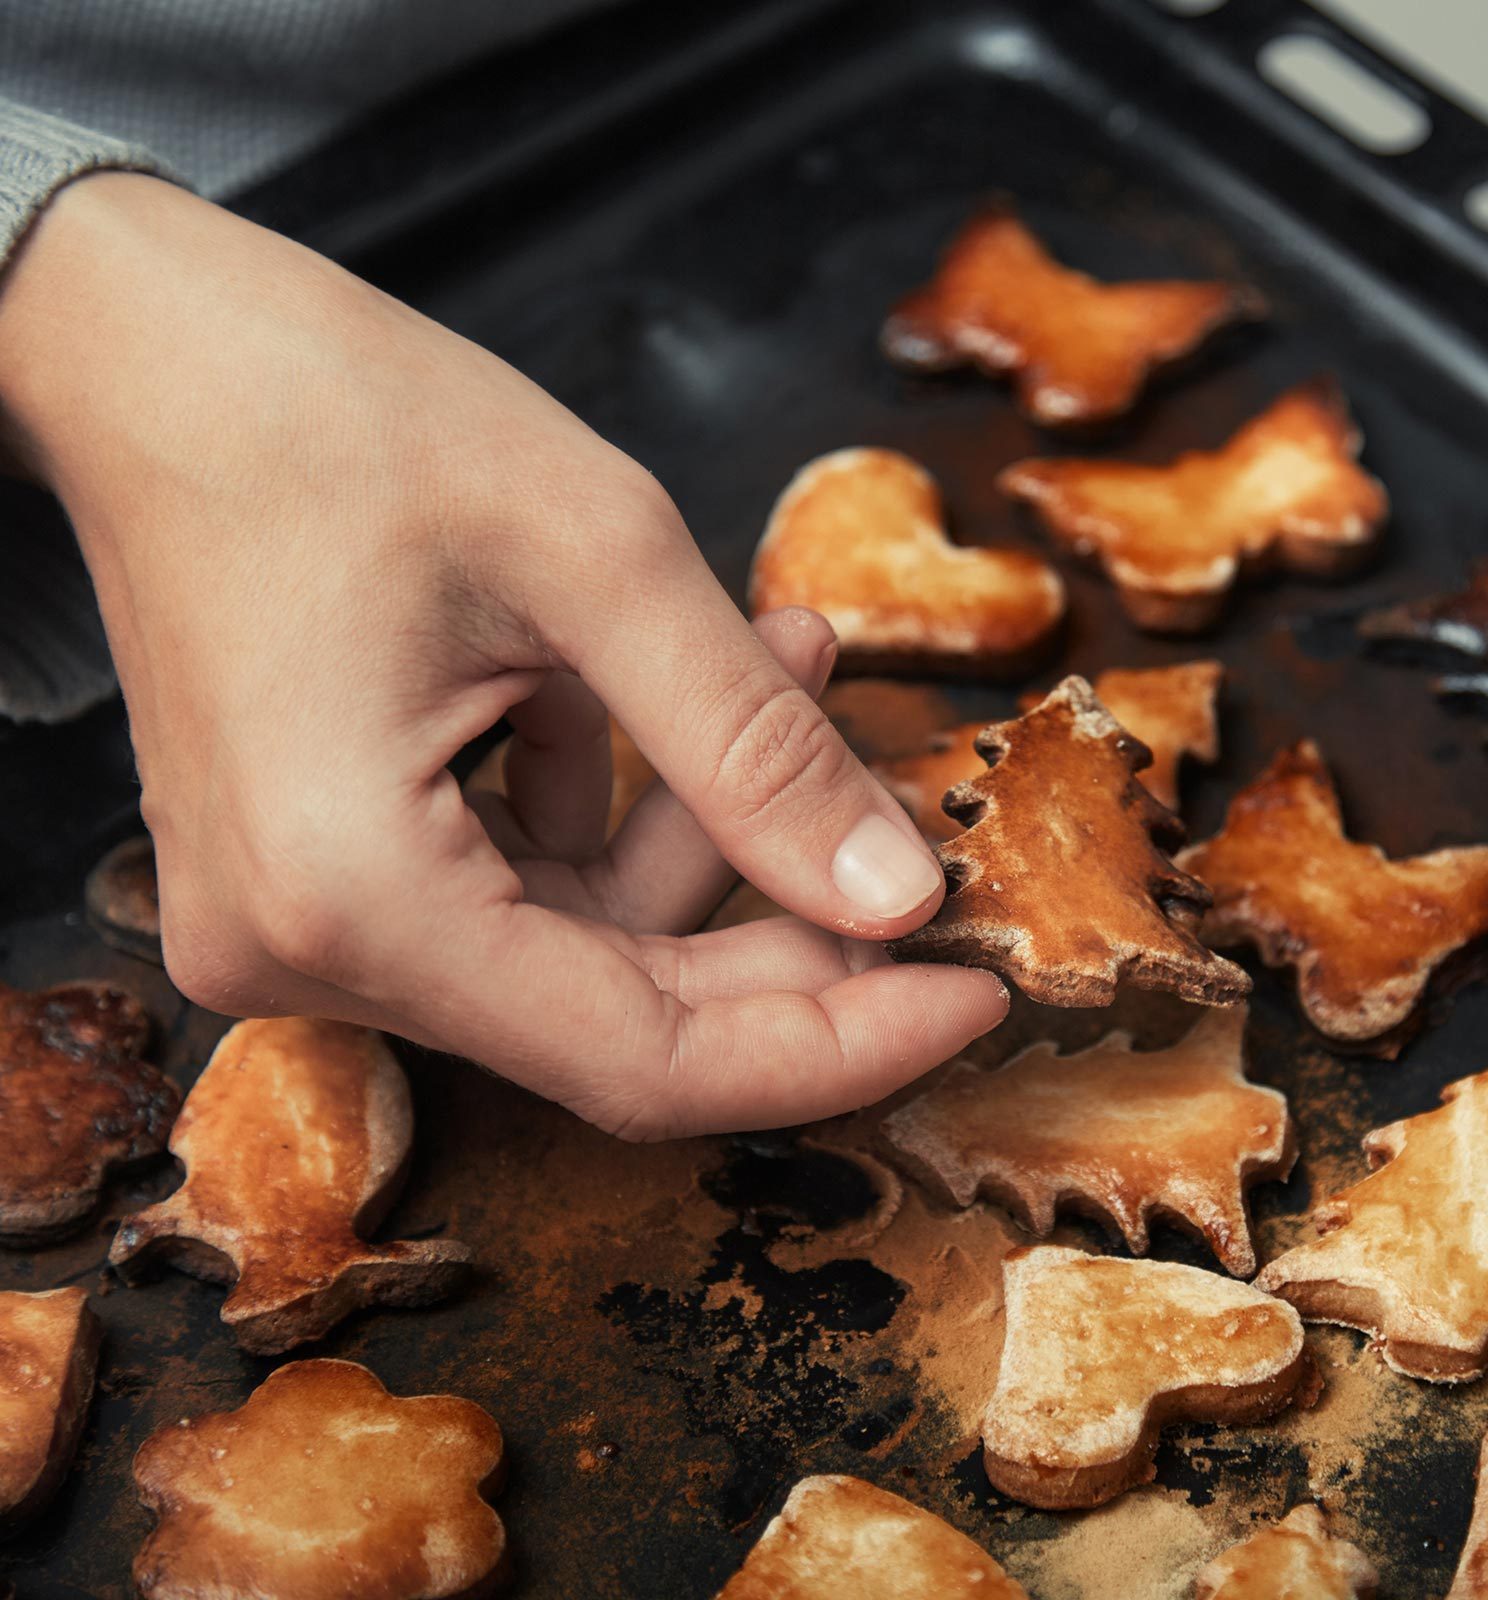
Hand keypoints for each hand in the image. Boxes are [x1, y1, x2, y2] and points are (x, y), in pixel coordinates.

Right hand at [0, 174, 1006, 1138]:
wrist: (147, 346)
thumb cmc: (329, 411)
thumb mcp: (598, 557)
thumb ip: (757, 748)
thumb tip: (898, 894)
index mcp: (350, 897)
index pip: (644, 1064)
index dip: (833, 1046)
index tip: (972, 991)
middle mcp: (301, 947)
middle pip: (620, 1019)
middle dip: (790, 923)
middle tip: (917, 830)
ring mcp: (299, 918)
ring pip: (585, 945)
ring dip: (713, 819)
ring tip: (796, 649)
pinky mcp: (321, 869)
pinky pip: (520, 884)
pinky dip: (630, 796)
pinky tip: (700, 672)